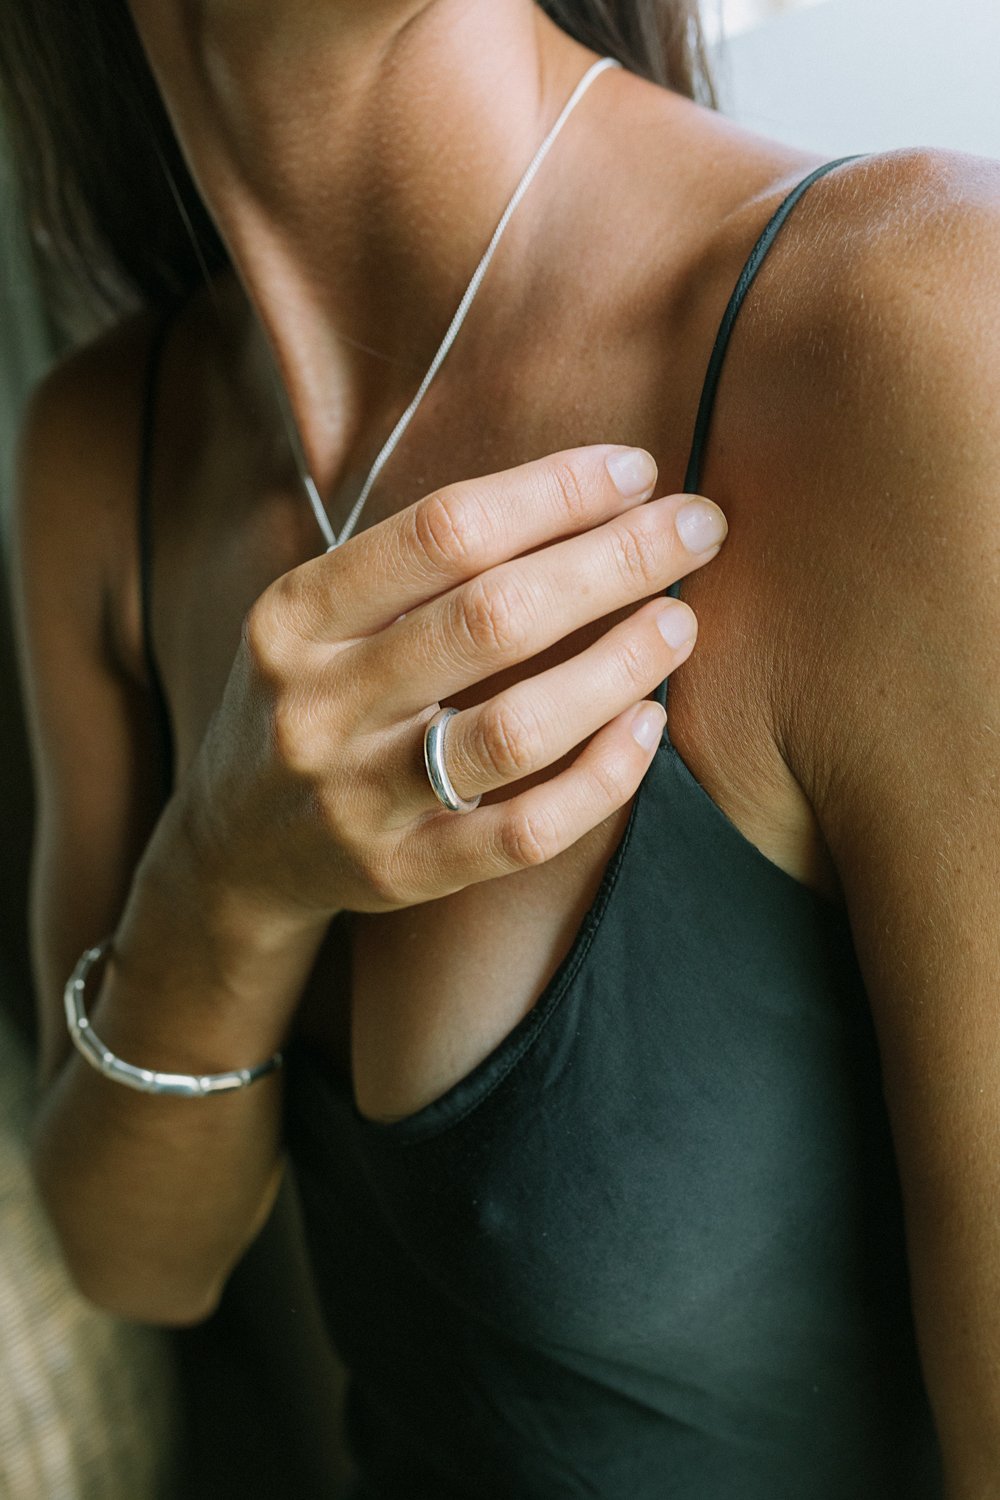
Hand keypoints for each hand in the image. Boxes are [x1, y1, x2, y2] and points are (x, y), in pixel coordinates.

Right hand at [181, 445, 726, 919]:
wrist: (232, 848)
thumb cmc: (311, 699)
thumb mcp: (318, 617)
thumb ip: (417, 566)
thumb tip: (588, 495)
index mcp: (295, 616)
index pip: (441, 531)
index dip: (553, 493)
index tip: (637, 470)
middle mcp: (320, 705)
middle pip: (490, 620)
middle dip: (613, 562)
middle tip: (698, 527)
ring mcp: (359, 800)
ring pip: (514, 731)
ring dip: (617, 668)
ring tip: (680, 622)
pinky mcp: (402, 875)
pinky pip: (524, 832)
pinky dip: (601, 778)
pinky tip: (648, 726)